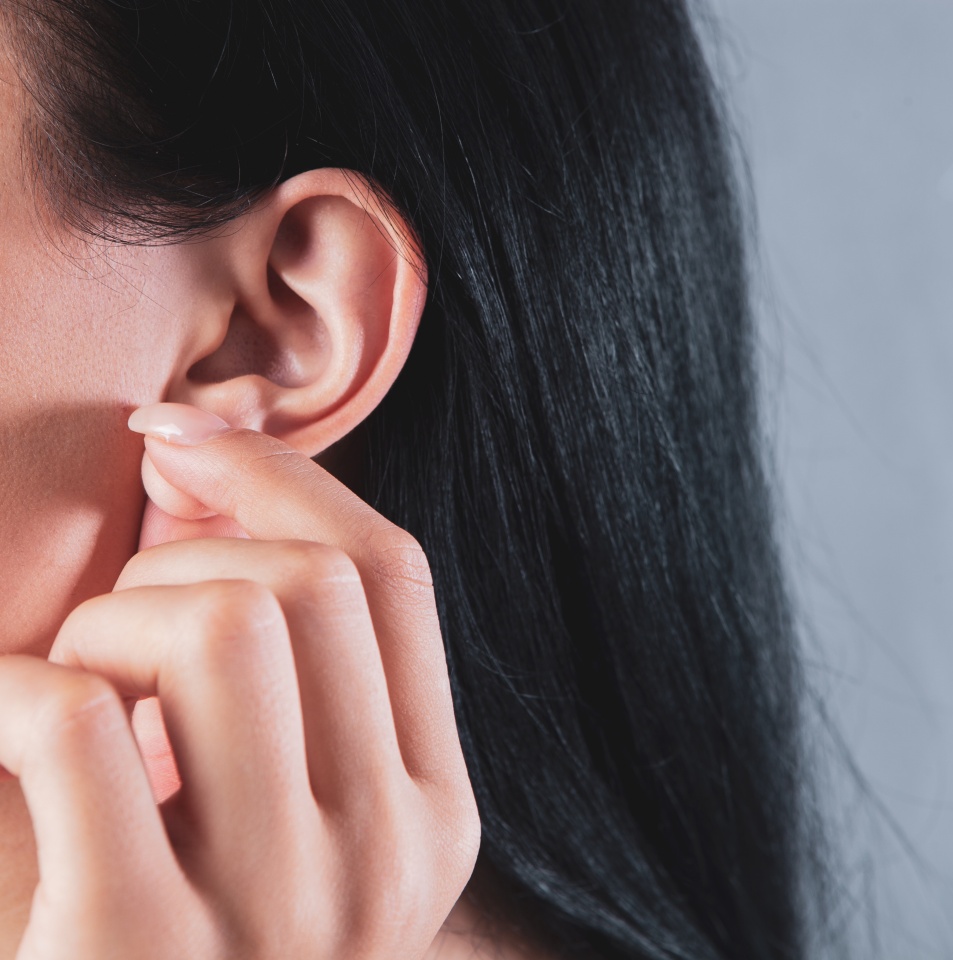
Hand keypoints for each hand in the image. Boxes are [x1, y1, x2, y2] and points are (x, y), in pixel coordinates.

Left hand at [0, 404, 479, 959]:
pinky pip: (75, 716)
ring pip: (222, 626)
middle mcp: (379, 861)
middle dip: (195, 542)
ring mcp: (269, 918)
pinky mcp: (128, 956)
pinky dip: (10, 682)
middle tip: (124, 591)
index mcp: (430, 814)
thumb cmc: (208, 936)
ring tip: (80, 678)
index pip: (394, 576)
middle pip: (312, 583)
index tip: (183, 434)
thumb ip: (296, 656)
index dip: (288, 476)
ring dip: (115, 616)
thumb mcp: (296, 806)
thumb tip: (217, 445)